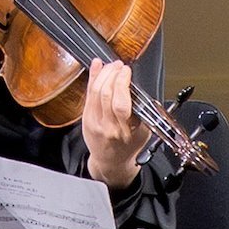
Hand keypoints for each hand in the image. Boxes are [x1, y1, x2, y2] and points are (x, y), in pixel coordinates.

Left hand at [77, 60, 150, 187]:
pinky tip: (97, 67)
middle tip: (118, 66)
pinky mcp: (86, 119)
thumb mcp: (143, 132)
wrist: (111, 162)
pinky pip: (88, 94)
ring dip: (103, 74)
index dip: (122, 83)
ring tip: (111, 66)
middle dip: (112, 74)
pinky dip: (93, 78)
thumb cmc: (128, 147)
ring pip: (95, 92)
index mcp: (124, 131)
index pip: (120, 104)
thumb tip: (135, 85)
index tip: (126, 71)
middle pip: (106, 94)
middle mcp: (107, 126)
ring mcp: (94, 122)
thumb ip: (141, 112)